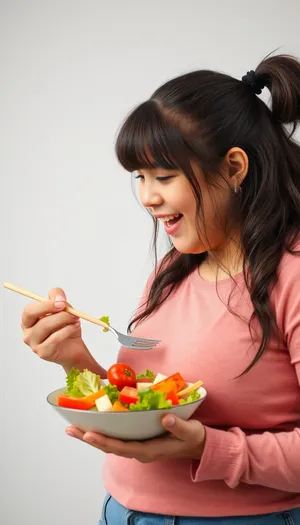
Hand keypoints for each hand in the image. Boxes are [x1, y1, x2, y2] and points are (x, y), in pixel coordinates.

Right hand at [21, 287, 87, 367]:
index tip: (61, 302)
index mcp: (29, 321)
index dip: (45, 304)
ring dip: (64, 319)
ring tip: (76, 318)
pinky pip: (55, 338)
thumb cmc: (65, 328)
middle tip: (67, 307)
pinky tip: (75, 327)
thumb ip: (58, 299)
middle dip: (51, 309)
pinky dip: (68, 330)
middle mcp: (28, 333)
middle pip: (32, 315)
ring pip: (45, 326)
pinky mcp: (43, 353)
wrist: (74, 349)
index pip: (29, 310)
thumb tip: (58, 298)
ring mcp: (34, 344)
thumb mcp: (63, 310)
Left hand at [66, 415, 205, 462]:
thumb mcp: (190, 431)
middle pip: (109, 446)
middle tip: (70, 429)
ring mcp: (137, 447)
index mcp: (149, 450)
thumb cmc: (193, 437)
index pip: (122, 447)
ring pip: (110, 444)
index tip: (88, 434)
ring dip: (91, 436)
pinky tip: (92, 425)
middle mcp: (139, 451)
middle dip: (89, 438)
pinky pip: (116, 439)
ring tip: (73, 428)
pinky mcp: (137, 441)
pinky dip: (102, 433)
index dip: (104, 441)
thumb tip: (167, 417)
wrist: (198, 445)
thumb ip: (179, 426)